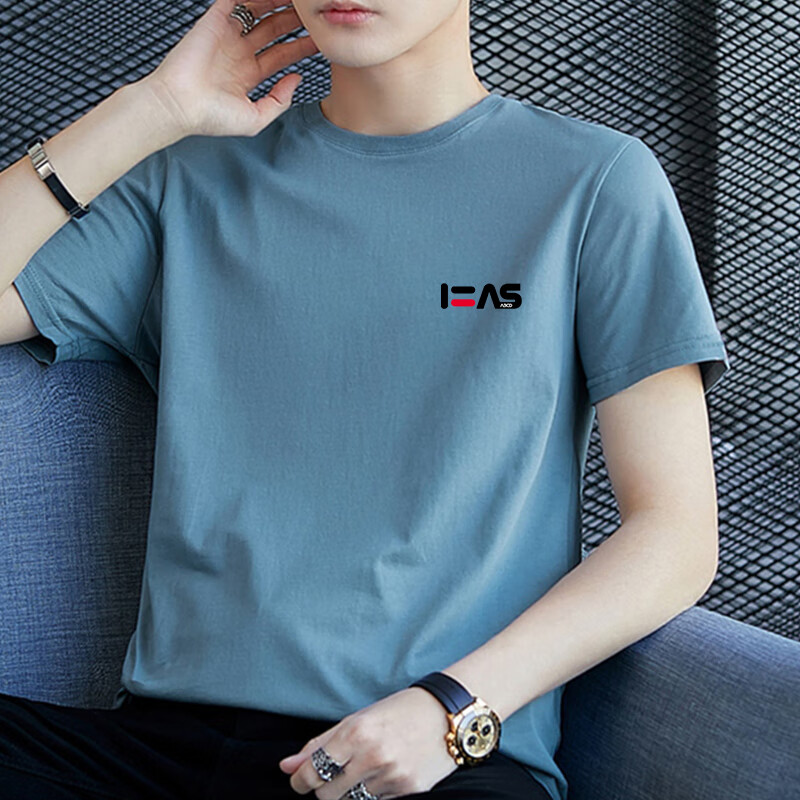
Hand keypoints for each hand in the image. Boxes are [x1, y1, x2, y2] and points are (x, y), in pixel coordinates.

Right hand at [139, 0, 319, 138]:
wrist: (179, 105)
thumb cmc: (210, 117)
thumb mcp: (255, 118)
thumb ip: (279, 101)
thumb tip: (297, 79)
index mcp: (249, 75)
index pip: (282, 55)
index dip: (302, 46)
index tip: (320, 40)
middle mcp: (239, 53)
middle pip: (274, 30)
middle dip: (294, 20)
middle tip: (312, 12)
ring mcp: (226, 36)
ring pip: (258, 12)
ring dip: (277, 4)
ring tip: (297, 0)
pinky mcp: (213, 21)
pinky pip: (235, 0)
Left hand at [278, 687, 458, 798]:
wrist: (449, 714)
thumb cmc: (400, 710)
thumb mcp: (359, 718)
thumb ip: (321, 743)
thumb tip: (286, 766)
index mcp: (356, 731)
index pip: (313, 771)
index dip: (300, 780)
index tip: (299, 780)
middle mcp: (372, 756)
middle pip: (327, 794)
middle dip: (323, 788)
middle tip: (333, 773)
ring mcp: (391, 776)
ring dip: (349, 790)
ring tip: (362, 770)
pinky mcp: (409, 790)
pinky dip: (373, 792)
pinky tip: (383, 773)